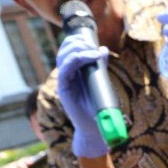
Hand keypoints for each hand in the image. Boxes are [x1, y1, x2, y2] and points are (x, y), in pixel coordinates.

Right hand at [56, 34, 108, 157]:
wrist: (96, 127)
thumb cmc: (98, 106)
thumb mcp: (101, 81)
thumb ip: (99, 66)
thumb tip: (103, 49)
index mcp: (73, 72)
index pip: (69, 50)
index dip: (77, 41)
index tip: (92, 41)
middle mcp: (66, 76)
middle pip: (64, 51)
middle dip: (76, 43)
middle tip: (91, 44)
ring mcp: (64, 82)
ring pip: (63, 58)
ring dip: (77, 49)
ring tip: (92, 49)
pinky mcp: (64, 90)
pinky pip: (65, 70)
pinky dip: (76, 60)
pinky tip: (89, 56)